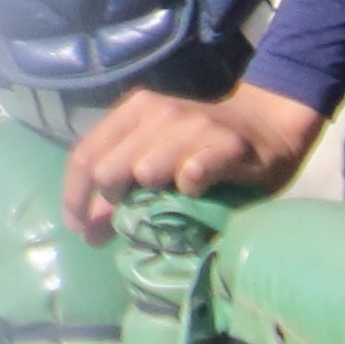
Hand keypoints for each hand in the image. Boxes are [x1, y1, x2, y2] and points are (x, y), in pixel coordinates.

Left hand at [55, 77, 329, 237]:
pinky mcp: (227, 145)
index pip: (85, 155)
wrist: (269, 123)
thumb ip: (119, 188)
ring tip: (169, 200)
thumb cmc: (203, 145)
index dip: (75, 197)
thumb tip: (86, 233)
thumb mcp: (156, 157)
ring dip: (151, 196)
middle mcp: (158, 112)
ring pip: (146, 171)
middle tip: (131, 217)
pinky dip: (189, 187)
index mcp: (134, 110)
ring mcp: (193, 125)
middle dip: (112, 202)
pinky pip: (193, 173)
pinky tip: (197, 190)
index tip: (78, 228)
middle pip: (109, 169)